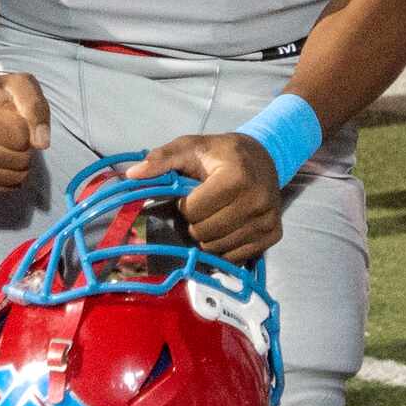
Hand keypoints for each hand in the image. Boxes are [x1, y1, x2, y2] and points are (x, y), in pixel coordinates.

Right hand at [0, 72, 48, 192]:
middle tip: (16, 137)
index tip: (17, 119)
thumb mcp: (21, 86)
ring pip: (10, 178)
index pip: (20, 136)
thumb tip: (42, 144)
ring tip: (11, 148)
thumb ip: (35, 108)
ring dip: (20, 166)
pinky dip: (9, 180)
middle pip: (17, 160)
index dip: (28, 130)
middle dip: (26, 150)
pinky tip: (3, 162)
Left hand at [136, 131, 284, 262]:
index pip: (194, 211)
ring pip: (218, 248)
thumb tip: (132, 175)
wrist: (263, 156)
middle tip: (200, 207)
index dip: (184, 205)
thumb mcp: (189, 147)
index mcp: (237, 177)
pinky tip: (226, 227)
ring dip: (207, 237)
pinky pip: (236, 257)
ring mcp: (268, 221)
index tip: (191, 194)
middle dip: (194, 222)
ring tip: (213, 215)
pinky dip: (224, 247)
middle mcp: (258, 201)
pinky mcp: (274, 235)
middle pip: (204, 233)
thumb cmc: (220, 153)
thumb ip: (161, 160)